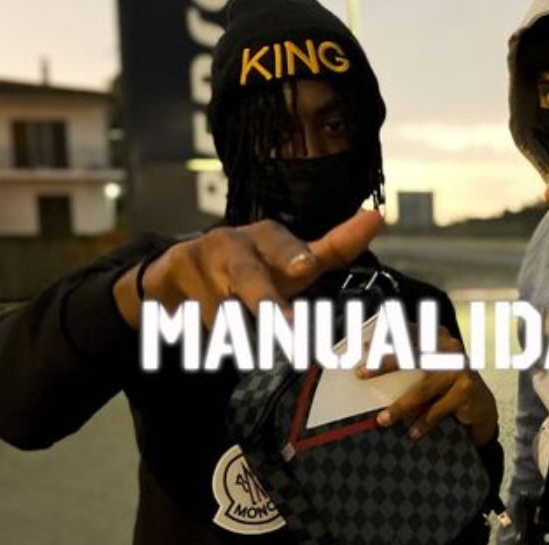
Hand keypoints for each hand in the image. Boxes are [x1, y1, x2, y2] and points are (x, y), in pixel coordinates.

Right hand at [114, 210, 383, 328]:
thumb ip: (334, 247)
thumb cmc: (252, 267)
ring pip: (223, 312)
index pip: (288, 247)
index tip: (306, 266)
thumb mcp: (291, 262)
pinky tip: (200, 323)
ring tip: (234, 330)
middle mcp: (235, 242)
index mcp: (269, 237)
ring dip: (232, 330)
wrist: (177, 275)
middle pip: (250, 278)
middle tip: (282, 325)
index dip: (295, 255)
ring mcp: (200, 257)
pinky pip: (193, 318)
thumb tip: (377, 217)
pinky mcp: (171, 273)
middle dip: (264, 301)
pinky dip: (202, 331)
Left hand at [358, 326, 497, 446]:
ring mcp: (459, 368)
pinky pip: (437, 409)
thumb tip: (370, 369)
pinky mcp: (466, 390)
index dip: (386, 336)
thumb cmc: (448, 384)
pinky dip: (423, 422)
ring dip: (400, 406)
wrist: (482, 405)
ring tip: (383, 420)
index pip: (409, 332)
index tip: (364, 346)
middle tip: (362, 373)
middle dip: (384, 364)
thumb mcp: (430, 368)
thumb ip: (410, 361)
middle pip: (412, 355)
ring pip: (422, 388)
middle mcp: (449, 348)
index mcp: (437, 336)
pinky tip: (413, 432)